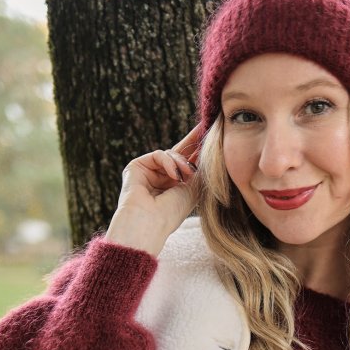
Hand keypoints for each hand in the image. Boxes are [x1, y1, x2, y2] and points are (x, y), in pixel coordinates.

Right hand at [105, 124, 201, 256]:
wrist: (149, 224)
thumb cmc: (172, 213)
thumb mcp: (194, 189)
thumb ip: (200, 169)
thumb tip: (210, 148)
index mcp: (175, 187)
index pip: (188, 163)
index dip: (199, 150)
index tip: (213, 135)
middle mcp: (162, 178)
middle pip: (179, 152)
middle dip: (194, 141)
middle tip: (206, 126)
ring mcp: (149, 172)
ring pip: (171, 153)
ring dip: (182, 163)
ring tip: (186, 177)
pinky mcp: (136, 167)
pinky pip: (159, 154)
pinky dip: (169, 162)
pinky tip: (174, 176)